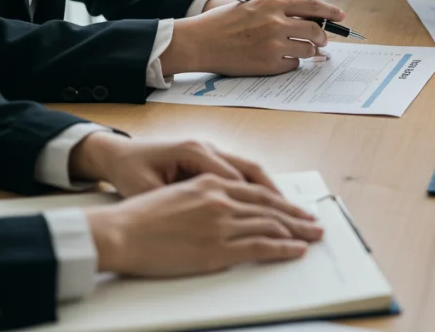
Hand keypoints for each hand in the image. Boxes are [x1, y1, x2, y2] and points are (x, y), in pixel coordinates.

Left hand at [69, 134, 308, 215]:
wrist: (117, 154)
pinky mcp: (211, 159)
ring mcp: (212, 151)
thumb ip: (174, 202)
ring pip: (250, 169)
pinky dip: (257, 188)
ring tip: (291, 211)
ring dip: (271, 190)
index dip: (253, 198)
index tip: (272, 219)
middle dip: (275, 193)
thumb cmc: (130, 171)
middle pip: (251, 168)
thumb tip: (198, 222)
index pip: (232, 175)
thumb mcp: (145, 189)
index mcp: (193, 150)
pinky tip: (269, 205)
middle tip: (296, 215)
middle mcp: (208, 147)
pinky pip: (241, 172)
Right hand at [86, 174, 323, 277]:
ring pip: (271, 225)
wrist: (119, 232)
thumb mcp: (177, 195)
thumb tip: (224, 210)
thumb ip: (205, 198)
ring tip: (313, 237)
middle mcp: (221, 199)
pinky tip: (296, 251)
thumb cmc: (139, 218)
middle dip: (296, 216)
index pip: (256, 191)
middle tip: (315, 223)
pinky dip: (283, 249)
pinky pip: (261, 247)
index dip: (280, 201)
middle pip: (270, 207)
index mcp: (211, 183)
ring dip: (297, 232)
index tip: (295, 209)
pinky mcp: (218, 248)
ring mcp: (221, 223)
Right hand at [163, 0, 344, 75]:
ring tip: (302, 50)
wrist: (199, 42)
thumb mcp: (250, 4)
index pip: (312, 6)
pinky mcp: (268, 65)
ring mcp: (273, 45)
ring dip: (308, 51)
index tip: (341, 16)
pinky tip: (281, 59)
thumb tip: (305, 15)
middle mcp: (276, 23)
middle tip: (323, 40)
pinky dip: (292, 63)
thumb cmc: (222, 22)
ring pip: (307, 50)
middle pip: (315, 30)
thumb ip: (277, 6)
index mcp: (272, 4)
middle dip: (323, 37)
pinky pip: (293, 65)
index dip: (330, 11)